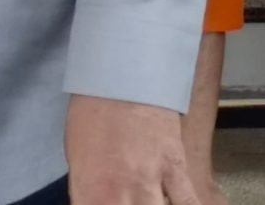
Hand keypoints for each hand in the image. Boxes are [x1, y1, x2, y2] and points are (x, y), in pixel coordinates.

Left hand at [67, 94, 195, 203]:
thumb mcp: (76, 156)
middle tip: (129, 200)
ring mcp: (149, 183)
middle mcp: (119, 195)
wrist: (120, 73)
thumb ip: (88, 190)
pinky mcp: (175, 168)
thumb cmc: (91, 111)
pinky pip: (187, 202)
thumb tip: (96, 202)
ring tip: (150, 200)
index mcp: (89, 193)